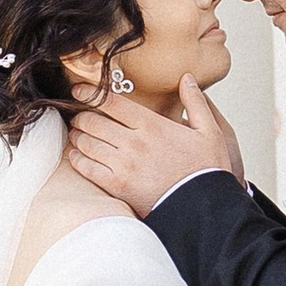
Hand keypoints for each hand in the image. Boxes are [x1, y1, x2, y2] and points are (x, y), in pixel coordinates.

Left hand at [67, 75, 244, 213]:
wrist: (202, 207)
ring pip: (87, 143)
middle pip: (93, 121)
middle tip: (77, 115)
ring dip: (77, 136)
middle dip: (81, 116)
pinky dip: (77, 160)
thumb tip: (187, 78)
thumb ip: (196, 102)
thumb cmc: (207, 170)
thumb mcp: (210, 131)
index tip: (78, 90)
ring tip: (75, 134)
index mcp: (152, 125)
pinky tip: (75, 155)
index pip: (111, 102)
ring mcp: (124, 165)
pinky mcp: (118, 186)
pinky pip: (88, 168)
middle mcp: (134, 142)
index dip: (90, 93)